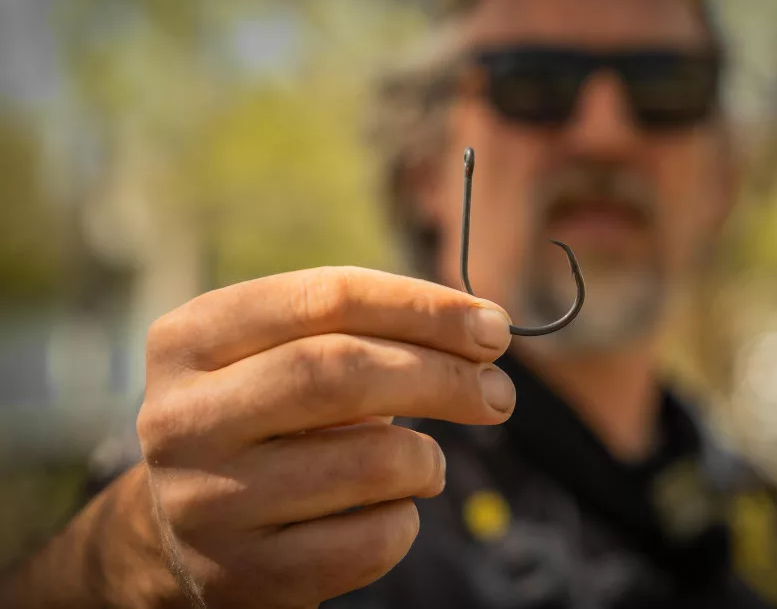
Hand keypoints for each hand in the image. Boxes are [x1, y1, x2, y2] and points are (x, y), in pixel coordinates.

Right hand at [137, 266, 515, 607]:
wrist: (180, 536)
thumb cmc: (264, 423)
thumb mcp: (283, 359)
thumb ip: (364, 333)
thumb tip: (482, 332)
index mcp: (192, 338)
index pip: (327, 296)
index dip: (426, 307)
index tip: (494, 326)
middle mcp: (183, 417)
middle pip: (340, 371)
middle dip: (442, 376)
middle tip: (499, 392)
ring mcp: (205, 502)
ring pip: (369, 462)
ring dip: (426, 459)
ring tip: (429, 464)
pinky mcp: (240, 576)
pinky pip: (367, 541)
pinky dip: (404, 521)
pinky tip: (389, 512)